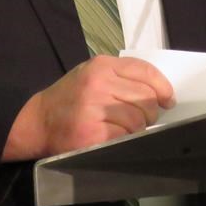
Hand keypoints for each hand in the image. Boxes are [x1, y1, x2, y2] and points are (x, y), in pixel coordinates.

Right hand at [2, 55, 174, 160]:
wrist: (37, 122)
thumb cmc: (69, 98)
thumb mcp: (91, 74)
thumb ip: (120, 76)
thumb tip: (158, 92)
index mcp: (101, 66)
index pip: (145, 71)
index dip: (162, 87)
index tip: (168, 99)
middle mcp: (98, 84)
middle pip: (145, 98)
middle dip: (151, 111)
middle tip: (144, 118)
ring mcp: (94, 109)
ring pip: (138, 119)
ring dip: (138, 128)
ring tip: (126, 128)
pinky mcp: (91, 134)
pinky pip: (124, 137)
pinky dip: (125, 139)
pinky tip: (115, 137)